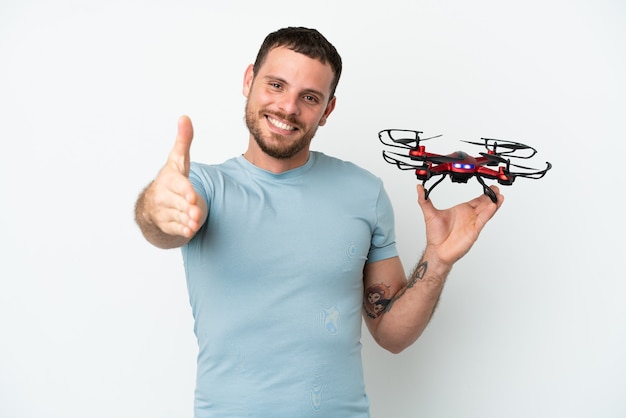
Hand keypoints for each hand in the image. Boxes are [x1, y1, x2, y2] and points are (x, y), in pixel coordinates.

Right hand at [139, 116, 204, 242]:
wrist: (153, 203)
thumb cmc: (171, 179)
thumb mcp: (178, 160)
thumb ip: (183, 141)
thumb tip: (185, 117)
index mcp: (168, 179)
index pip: (178, 185)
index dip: (185, 191)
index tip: (192, 197)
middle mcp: (163, 196)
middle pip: (179, 203)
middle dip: (189, 209)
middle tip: (197, 212)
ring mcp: (163, 211)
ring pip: (179, 216)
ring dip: (188, 220)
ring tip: (195, 221)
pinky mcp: (165, 224)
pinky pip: (175, 228)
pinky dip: (183, 230)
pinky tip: (190, 229)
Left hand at [417, 184, 503, 265]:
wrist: (437, 251)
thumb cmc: (435, 235)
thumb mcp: (429, 213)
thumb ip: (424, 200)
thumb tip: (418, 188)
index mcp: (461, 210)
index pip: (476, 200)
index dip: (483, 194)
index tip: (489, 187)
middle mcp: (469, 216)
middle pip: (484, 205)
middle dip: (491, 197)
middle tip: (497, 189)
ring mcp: (472, 224)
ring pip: (486, 212)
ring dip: (493, 204)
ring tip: (499, 196)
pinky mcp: (474, 231)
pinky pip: (482, 221)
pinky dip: (488, 213)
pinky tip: (493, 206)